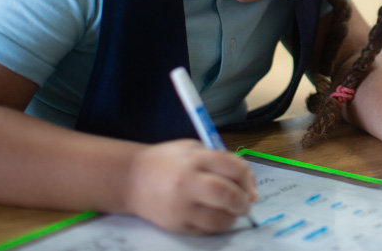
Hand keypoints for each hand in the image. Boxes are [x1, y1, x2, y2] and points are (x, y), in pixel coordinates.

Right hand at [125, 140, 257, 233]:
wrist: (131, 179)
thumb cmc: (167, 161)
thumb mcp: (193, 150)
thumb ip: (222, 161)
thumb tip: (250, 186)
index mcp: (195, 159)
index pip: (234, 168)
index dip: (248, 178)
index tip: (249, 184)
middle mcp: (187, 183)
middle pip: (227, 195)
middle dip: (244, 201)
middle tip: (246, 202)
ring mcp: (180, 207)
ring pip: (219, 219)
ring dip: (233, 217)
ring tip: (232, 210)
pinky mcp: (175, 225)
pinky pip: (206, 231)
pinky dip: (218, 226)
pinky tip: (217, 216)